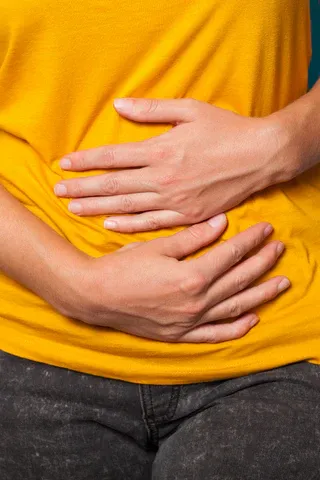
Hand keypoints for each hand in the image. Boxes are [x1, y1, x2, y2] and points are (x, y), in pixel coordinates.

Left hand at [54, 98, 287, 232]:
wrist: (261, 157)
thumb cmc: (227, 130)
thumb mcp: (190, 110)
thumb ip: (151, 110)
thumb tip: (118, 105)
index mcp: (161, 150)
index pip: (113, 157)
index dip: (86, 161)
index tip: (64, 165)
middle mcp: (163, 178)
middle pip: (113, 185)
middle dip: (82, 189)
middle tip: (57, 193)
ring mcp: (175, 200)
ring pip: (127, 206)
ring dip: (97, 208)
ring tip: (74, 210)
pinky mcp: (188, 216)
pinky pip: (152, 224)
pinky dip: (129, 225)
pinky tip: (109, 225)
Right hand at [65, 215, 289, 342]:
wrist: (96, 296)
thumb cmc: (123, 267)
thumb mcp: (158, 247)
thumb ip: (193, 237)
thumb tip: (222, 223)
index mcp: (191, 277)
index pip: (231, 255)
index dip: (251, 241)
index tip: (266, 230)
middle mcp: (196, 302)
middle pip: (239, 280)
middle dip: (262, 262)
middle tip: (279, 249)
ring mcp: (190, 321)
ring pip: (235, 307)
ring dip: (261, 294)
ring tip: (281, 283)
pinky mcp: (181, 334)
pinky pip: (215, 334)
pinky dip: (235, 328)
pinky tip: (252, 320)